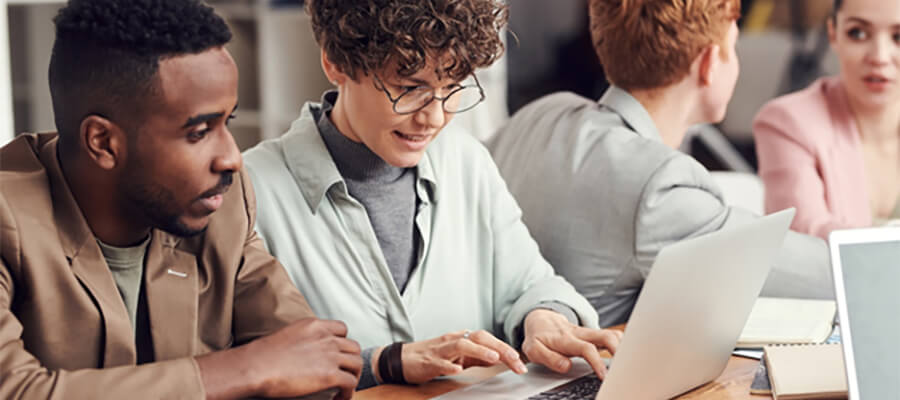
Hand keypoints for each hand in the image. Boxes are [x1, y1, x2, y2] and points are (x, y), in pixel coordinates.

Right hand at [247, 318, 361, 399]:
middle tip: (344, 373)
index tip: (338, 355)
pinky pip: (350, 383)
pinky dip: (348, 392)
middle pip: (353, 347)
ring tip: (344, 388)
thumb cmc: (262, 356)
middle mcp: (326, 337)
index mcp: (315, 325)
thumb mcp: (288, 336)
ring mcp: (330, 355)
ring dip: (353, 377)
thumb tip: (306, 353)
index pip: (342, 329)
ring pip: (357, 364)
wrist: (256, 366)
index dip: (343, 344)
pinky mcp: (330, 374)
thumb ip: (303, 339)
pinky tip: (339, 398)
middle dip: (350, 361)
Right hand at [379, 330, 527, 383]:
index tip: (520, 362)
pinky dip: (450, 364)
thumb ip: (479, 356)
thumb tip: (500, 358)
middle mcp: (454, 340)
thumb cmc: (433, 357)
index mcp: (463, 339)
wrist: (403, 359)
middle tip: (515, 360)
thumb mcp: (460, 356)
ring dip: (479, 350)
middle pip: (479, 338)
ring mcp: (441, 350)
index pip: (488, 339)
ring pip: (461, 345)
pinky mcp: (428, 361)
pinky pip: (440, 361)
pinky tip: (458, 369)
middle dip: (499, 348)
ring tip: (493, 357)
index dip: (505, 349)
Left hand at [521, 309, 621, 378]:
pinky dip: (622, 343)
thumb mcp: (534, 350)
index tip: (604, 376)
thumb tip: (566, 366)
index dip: (597, 362)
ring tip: (629, 362)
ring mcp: (588, 333)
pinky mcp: (593, 334)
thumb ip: (549, 358)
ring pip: (611, 334)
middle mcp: (580, 333)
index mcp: (566, 339)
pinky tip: (627, 354)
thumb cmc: (538, 337)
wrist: (540, 320)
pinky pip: (611, 335)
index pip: (586, 349)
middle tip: (625, 367)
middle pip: (605, 336)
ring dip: (623, 346)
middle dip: (619, 350)